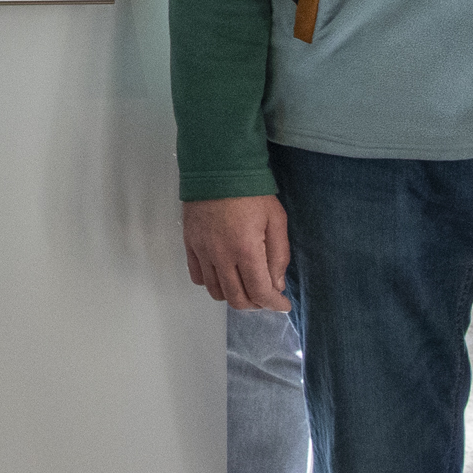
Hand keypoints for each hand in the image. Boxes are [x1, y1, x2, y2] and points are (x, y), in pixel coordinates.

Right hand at [181, 195, 290, 311]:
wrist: (217, 168)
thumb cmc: (251, 192)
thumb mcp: (276, 220)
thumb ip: (279, 255)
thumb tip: (276, 284)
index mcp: (246, 250)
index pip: (260, 293)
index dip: (274, 304)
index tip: (283, 304)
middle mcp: (221, 256)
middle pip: (237, 299)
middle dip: (256, 303)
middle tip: (266, 294)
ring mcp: (202, 251)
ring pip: (216, 291)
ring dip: (234, 295)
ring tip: (245, 285)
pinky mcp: (189, 243)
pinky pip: (197, 276)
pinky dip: (211, 283)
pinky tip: (223, 274)